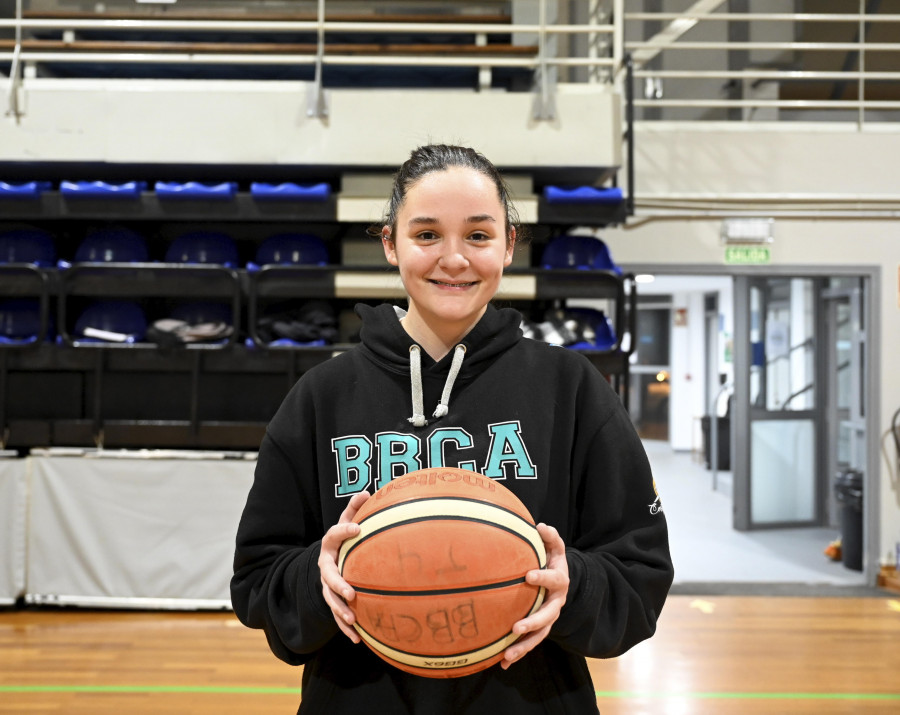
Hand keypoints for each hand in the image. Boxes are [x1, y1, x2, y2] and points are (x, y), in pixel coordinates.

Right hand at [318, 491, 370, 642]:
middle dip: (338, 585)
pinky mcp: (332, 600)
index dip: (344, 531)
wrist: (329, 559)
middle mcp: (325, 565)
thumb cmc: (345, 539)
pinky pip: (337, 616)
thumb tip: (368, 491)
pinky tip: (357, 638)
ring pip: (330, 599)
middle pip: (328, 576)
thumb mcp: (347, 522)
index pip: (334, 535)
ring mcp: (327, 585)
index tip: (358, 529)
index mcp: (330, 544)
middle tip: (350, 592)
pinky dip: (345, 628)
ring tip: (353, 619)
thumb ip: (354, 509)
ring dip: (340, 610)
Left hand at [501, 522, 568, 669]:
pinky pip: (530, 644)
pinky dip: (517, 653)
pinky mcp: (541, 630)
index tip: (528, 575)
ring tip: (507, 654)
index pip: (553, 579)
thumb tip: (540, 525)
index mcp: (559, 581)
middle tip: (516, 626)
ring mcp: (550, 618)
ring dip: (524, 645)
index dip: (543, 577)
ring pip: (539, 635)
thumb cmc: (552, 561)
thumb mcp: (555, 548)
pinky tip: (501, 663)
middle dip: (533, 622)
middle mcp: (556, 602)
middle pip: (548, 615)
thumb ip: (550, 537)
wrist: (562, 581)